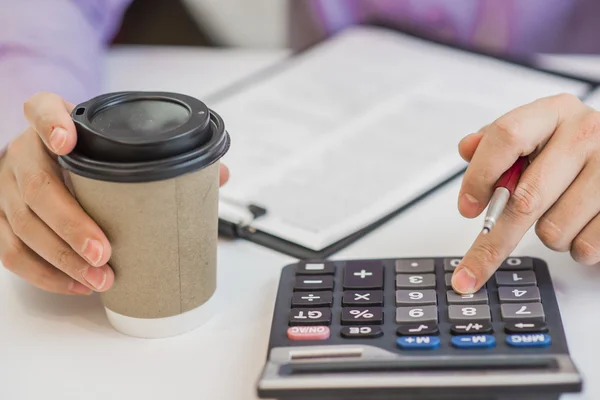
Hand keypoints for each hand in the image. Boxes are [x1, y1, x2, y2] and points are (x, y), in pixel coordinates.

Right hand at [0, 92, 229, 294]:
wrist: (47, 161)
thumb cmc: (90, 156)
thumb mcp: (118, 146)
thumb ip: (165, 157)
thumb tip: (220, 175)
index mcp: (52, 126)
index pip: (41, 109)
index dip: (50, 124)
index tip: (67, 142)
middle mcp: (24, 154)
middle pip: (35, 185)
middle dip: (70, 224)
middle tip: (103, 252)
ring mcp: (7, 188)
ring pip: (23, 224)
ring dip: (61, 259)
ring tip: (99, 279)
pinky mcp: (1, 219)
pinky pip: (12, 251)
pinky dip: (44, 274)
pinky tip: (75, 285)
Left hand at [451, 93, 599, 293]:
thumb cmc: (569, 150)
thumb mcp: (533, 135)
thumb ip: (495, 144)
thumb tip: (467, 148)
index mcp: (554, 113)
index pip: (506, 137)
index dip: (480, 175)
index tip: (466, 208)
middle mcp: (586, 133)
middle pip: (526, 198)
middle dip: (495, 238)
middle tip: (474, 264)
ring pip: (553, 230)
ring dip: (547, 236)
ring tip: (560, 215)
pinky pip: (585, 246)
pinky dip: (575, 247)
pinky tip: (582, 225)